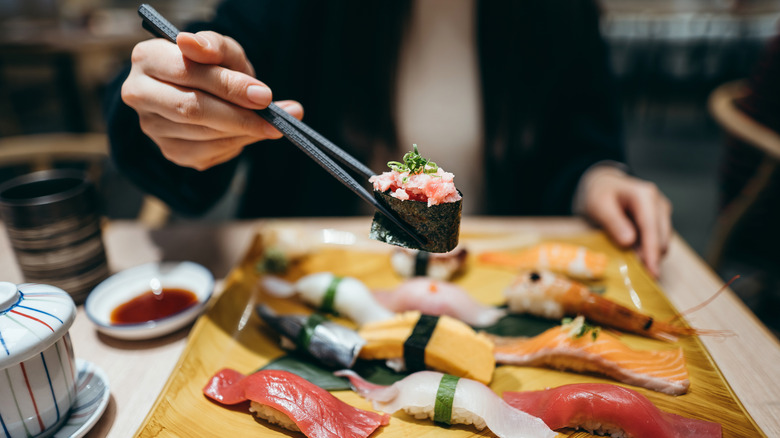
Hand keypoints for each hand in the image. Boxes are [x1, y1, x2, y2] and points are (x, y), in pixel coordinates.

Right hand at [121, 31, 303, 169]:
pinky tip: (249, 133)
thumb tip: (194, 44)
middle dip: (239, 116)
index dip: (228, 85)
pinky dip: (235, 145)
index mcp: (147, 58)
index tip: (264, 95)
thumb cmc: (213, 66)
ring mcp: (152, 126)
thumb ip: (213, 46)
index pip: (187, 72)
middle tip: (275, 121)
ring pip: (203, 134)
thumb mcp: (220, 49)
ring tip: (271, 125)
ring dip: (243, 132)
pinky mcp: (170, 151)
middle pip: (191, 108)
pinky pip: (207, 153)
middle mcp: (139, 93)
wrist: (204, 91)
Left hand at [579, 166, 672, 277]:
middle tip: (635, 276)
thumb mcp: (599, 206)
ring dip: (649, 256)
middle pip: (661, 238)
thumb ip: (613, 222)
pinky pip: (657, 241)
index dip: (652, 252)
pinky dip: (647, 251)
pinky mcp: (659, 221)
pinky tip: (634, 257)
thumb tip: (629, 242)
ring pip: (662, 242)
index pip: (651, 229)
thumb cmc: (599, 194)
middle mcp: (658, 203)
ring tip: (632, 266)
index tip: (651, 273)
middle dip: (651, 258)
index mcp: (645, 196)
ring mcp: (661, 212)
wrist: (602, 185)